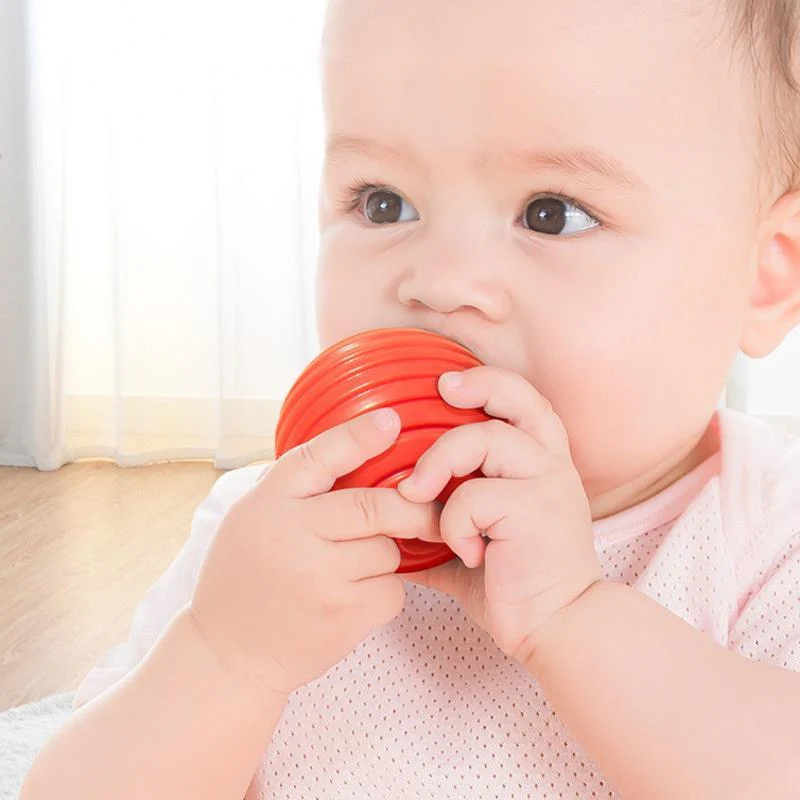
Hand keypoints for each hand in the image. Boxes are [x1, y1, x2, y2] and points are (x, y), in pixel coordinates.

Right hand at [189, 407, 442, 697]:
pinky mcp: (344, 618)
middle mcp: (294, 536)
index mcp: (270, 504)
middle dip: (411, 507)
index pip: (319, 458)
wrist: (226, 656)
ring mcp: (321, 580)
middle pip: (375, 507)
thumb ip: (298, 487)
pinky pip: (393, 591)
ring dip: (384, 555)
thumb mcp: (253, 516)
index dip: (358, 437)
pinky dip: (385, 591)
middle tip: (426, 507)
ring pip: (388, 551)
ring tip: (351, 567)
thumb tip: (363, 445)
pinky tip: (352, 598)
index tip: (391, 422)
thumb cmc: (245, 576)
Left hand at [398, 366, 601, 667]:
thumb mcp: (476, 543)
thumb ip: (443, 525)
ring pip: (485, 439)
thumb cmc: (517, 585)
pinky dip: (453, 524)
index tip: (447, 385)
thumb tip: (393, 528)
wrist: (558, 628)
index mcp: (541, 465)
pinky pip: (472, 496)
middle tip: (440, 392)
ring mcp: (548, 484)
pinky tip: (468, 553)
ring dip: (440, 464)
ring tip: (418, 497)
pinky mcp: (537, 510)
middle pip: (518, 400)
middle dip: (478, 386)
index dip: (490, 383)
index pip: (526, 403)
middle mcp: (552, 465)